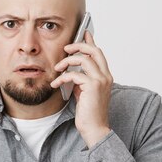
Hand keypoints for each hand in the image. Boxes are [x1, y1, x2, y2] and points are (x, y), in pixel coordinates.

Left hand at [50, 31, 113, 148]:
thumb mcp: (84, 92)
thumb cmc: (89, 113)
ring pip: (84, 59)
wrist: (95, 129)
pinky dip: (62, 77)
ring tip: (57, 68)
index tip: (83, 33)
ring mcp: (101, 80)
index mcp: (105, 76)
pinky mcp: (93, 86)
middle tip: (65, 49)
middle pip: (94, 50)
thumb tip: (72, 71)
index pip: (99, 53)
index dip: (90, 41)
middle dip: (78, 46)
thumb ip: (82, 80)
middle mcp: (106, 76)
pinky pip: (74, 74)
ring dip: (67, 61)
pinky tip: (56, 84)